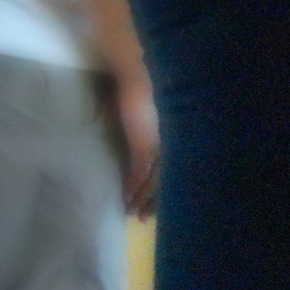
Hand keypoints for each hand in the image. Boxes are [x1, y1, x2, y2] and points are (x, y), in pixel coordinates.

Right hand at [107, 81, 161, 220]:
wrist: (141, 72)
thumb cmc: (139, 86)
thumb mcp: (138, 113)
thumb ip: (134, 127)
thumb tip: (117, 129)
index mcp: (171, 140)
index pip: (170, 172)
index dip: (162, 189)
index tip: (155, 204)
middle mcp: (170, 145)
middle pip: (166, 181)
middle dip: (155, 201)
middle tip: (144, 218)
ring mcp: (158, 145)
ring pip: (155, 181)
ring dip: (143, 199)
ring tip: (135, 214)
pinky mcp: (144, 143)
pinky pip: (140, 171)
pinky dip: (133, 186)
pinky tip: (128, 199)